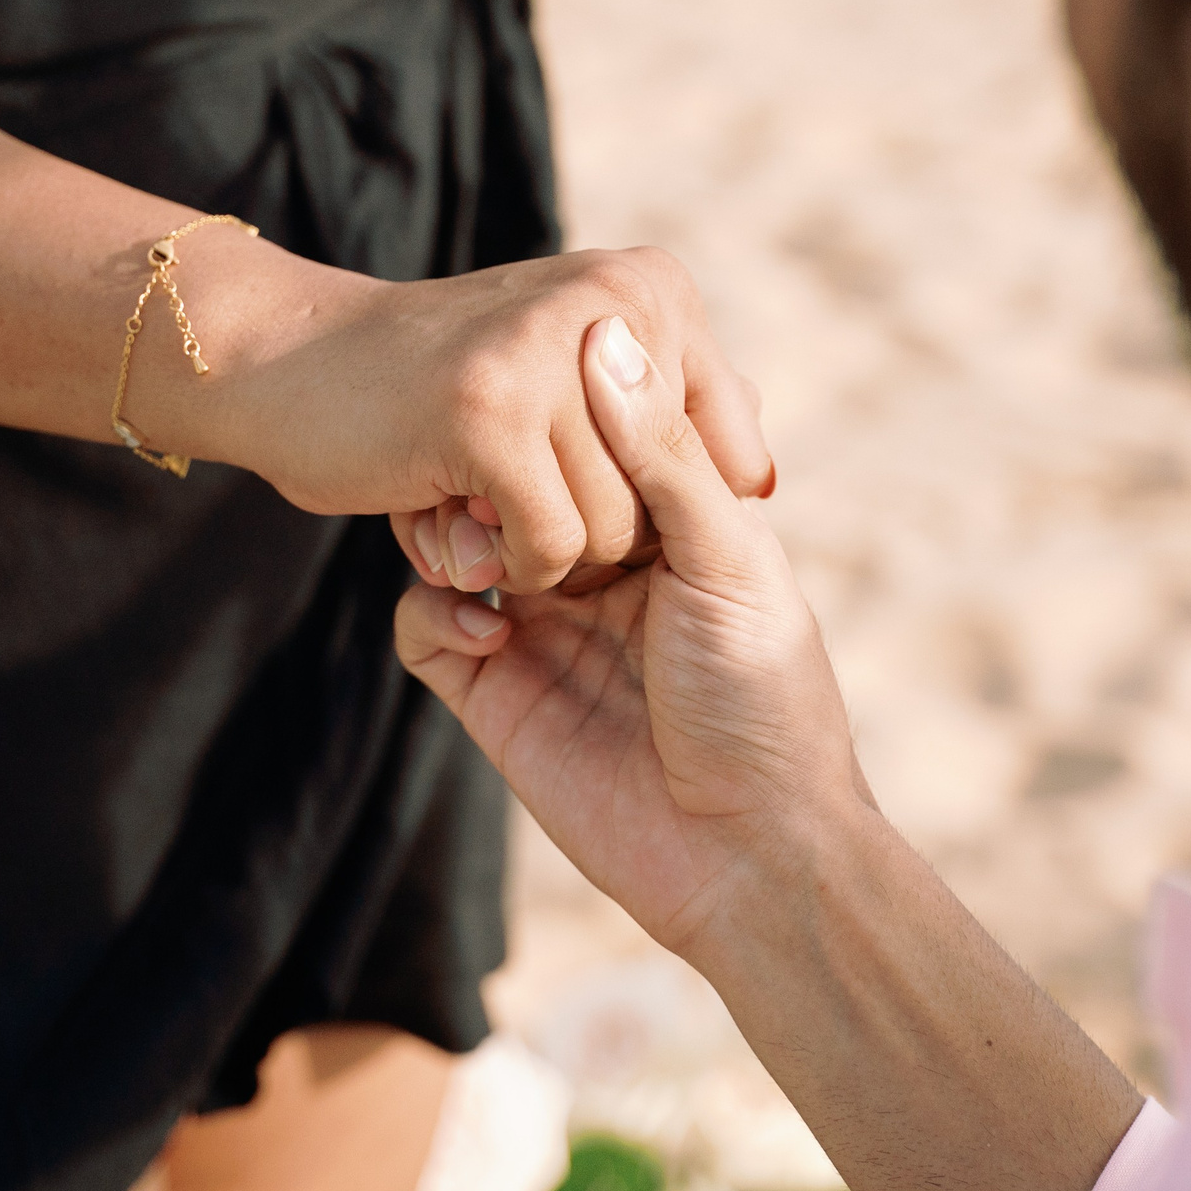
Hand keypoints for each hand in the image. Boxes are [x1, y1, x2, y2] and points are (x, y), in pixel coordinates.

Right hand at [203, 245, 772, 593]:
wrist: (276, 359)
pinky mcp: (487, 418)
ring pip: (608, 532)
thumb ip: (670, 427)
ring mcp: (551, 358)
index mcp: (654, 290)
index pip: (734, 450)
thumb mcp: (569, 385)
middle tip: (502, 491)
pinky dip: (497, 571)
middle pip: (668, 502)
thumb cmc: (428, 386)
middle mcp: (618, 305)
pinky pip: (545, 550)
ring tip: (466, 505)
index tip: (584, 489)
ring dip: (531, 555)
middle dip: (587, 535)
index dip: (661, 506)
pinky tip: (449, 532)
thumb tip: (765, 472)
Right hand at [394, 315, 869, 953]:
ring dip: (448, 533)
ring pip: (455, 542)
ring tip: (475, 552)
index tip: (530, 391)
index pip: (586, 433)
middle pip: (510, 479)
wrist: (746, 855)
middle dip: (488, 471)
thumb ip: (661, 454)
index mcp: (668, 520)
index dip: (555, 413)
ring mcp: (540, 625)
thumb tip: (609, 335)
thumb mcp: (727, 557)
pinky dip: (438, 609)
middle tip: (482, 474)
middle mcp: (600, 564)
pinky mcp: (491, 689)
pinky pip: (425, 623)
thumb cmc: (764, 699)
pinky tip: (487, 625)